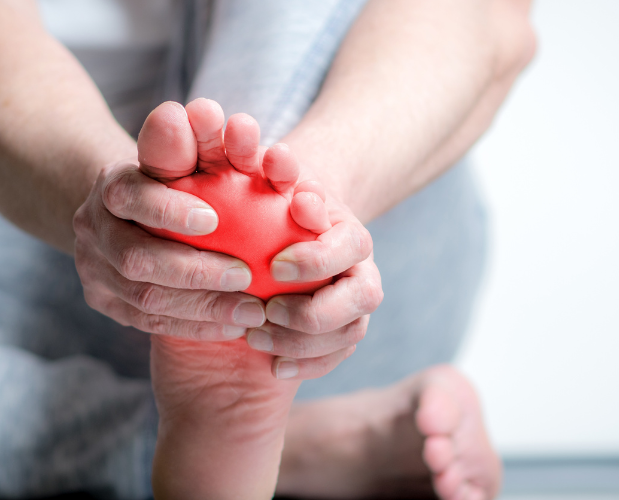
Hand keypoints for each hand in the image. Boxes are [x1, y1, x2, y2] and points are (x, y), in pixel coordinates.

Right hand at [73, 159, 269, 340]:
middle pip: (137, 258)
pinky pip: (149, 322)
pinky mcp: (105, 302)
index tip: (214, 220)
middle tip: (246, 276)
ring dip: (203, 307)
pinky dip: (194, 326)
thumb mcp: (178, 156)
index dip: (170, 210)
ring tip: (252, 311)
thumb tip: (191, 111)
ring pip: (144, 298)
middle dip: (195, 271)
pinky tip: (233, 326)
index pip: (133, 197)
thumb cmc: (172, 178)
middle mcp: (93, 228)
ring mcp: (93, 269)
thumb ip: (188, 143)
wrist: (127, 210)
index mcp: (111, 184)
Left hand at [248, 170, 383, 380]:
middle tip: (266, 309)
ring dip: (302, 343)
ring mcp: (356, 306)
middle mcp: (363, 271)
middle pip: (363, 298)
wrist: (290, 223)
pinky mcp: (343, 334)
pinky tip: (272, 367)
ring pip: (349, 334)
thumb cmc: (276, 196)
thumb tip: (278, 158)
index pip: (348, 248)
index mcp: (351, 233)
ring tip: (255, 337)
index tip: (274, 265)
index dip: (316, 259)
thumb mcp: (273, 177)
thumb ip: (276, 168)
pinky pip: (336, 358)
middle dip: (314, 311)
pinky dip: (307, 366)